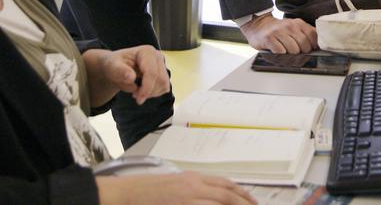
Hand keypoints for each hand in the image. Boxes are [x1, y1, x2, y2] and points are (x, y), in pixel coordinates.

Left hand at [97, 45, 169, 105]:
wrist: (117, 66)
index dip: (146, 88)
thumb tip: (131, 77)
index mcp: (146, 51)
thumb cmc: (115, 65)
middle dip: (148, 92)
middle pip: (160, 79)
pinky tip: (143, 90)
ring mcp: (162, 64)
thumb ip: (120, 71)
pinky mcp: (163, 73)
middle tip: (135, 95)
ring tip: (137, 92)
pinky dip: (154, 93)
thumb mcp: (112, 67)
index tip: (137, 99)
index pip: (152, 73)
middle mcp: (157, 56)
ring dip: (151, 93)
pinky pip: (164, 87)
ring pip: (164, 84)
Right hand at [97, 172, 255, 204]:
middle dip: (245, 203)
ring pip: (220, 203)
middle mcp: (194, 186)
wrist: (128, 193)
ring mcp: (188, 198)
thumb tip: (212, 196)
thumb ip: (194, 188)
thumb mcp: (175, 183)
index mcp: (193, 178)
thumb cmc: (148, 190)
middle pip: (227, 195)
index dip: (242, 193)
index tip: (252, 201)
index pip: (225, 184)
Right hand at [239, 14, 317, 53]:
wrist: (258, 25)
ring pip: (293, 50)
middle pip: (304, 46)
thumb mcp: (294, 27)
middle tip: (294, 51)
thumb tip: (319, 44)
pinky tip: (277, 51)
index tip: (308, 49)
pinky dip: (280, 55)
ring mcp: (279, 31)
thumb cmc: (278, 30)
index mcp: (298, 23)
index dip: (312, 46)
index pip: (313, 37)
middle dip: (301, 52)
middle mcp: (290, 26)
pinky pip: (280, 52)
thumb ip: (306, 33)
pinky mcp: (269, 38)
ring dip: (290, 54)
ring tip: (285, 50)